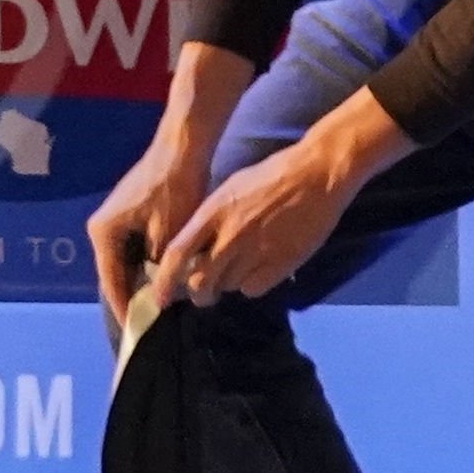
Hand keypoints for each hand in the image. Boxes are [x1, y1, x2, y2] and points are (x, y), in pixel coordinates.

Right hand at [89, 46, 259, 320]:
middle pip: (115, 271)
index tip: (137, 333)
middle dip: (133, 294)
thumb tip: (160, 294)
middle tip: (150, 322)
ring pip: (126, 259)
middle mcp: (101, 227)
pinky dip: (146, 261)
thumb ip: (160, 268)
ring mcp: (113, 218)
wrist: (182, 147)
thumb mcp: (168, 235)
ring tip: (158, 304)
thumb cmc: (174, 188)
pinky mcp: (128, 213)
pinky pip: (133, 246)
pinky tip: (163, 276)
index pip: (111, 281)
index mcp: (104, 232)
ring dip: (141, 278)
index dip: (125, 307)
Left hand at [165, 89, 397, 306]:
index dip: (163, 280)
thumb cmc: (270, 176)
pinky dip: (251, 286)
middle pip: (199, 281)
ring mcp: (256, 251)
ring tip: (236, 272)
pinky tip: (258, 271)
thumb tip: (194, 248)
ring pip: (227, 287)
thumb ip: (210, 220)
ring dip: (226, 286)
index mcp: (213, 213)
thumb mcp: (230, 190)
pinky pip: (253, 289)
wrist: (315, 173)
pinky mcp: (281, 263)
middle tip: (202, 294)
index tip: (158, 298)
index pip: (177, 254)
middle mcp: (230, 235)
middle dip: (196, 294)